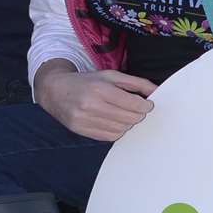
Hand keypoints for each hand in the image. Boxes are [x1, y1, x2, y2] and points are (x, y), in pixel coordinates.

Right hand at [35, 66, 156, 140]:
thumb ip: (135, 83)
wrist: (55, 91)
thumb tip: (157, 91)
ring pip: (121, 129)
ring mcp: (84, 120)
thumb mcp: (110, 76)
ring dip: (128, 124)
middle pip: (128, 118)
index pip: (132, 104)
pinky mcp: (81, 131)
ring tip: (125, 115)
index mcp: (99, 88)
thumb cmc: (86, 82)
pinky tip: (115, 122)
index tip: (148, 104)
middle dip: (138, 115)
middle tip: (137, 109)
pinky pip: (109, 137)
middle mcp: (90, 105)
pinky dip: (117, 131)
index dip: (145, 106)